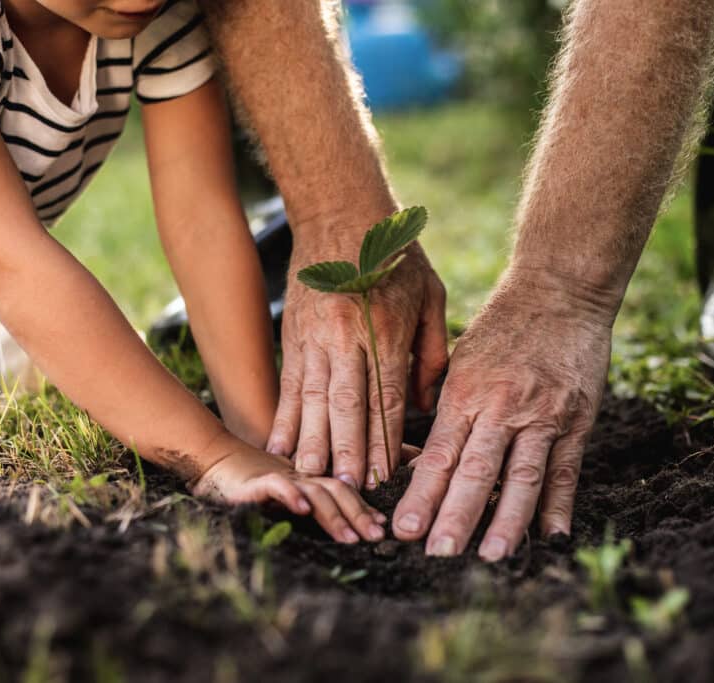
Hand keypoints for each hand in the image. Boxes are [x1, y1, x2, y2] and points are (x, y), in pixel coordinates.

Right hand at [191, 434, 387, 543]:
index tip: (382, 527)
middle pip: (338, 489)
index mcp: (309, 480)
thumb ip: (306, 505)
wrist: (212, 461)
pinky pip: (278, 486)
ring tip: (351, 537)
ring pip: (315, 491)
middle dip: (360, 514)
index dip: (364, 507)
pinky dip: (292, 496)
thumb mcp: (284, 495)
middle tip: (377, 536)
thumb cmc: (248, 484)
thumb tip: (333, 526)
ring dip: (335, 515)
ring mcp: (281, 476)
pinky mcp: (257, 481)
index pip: (343, 489)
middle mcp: (300, 476)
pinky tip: (303, 510)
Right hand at [267, 241, 448, 490]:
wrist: (341, 214)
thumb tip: (427, 402)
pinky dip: (284, 417)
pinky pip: (289, 383)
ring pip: (314, 399)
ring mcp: (316, 336)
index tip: (384, 475)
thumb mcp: (430, 295)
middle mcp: (349, 336)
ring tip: (310, 478)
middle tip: (347, 490)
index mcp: (387, 329)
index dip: (384, 439)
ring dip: (313, 442)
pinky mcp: (293, 335)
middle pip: (348, 404)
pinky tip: (280, 446)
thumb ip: (432, 351)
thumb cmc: (396, 257)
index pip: (387, 396)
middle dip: (347, 451)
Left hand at [392, 269, 615, 559]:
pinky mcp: (577, 419)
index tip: (404, 529)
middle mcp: (502, 406)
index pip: (439, 454)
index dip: (421, 494)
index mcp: (465, 392)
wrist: (558, 292)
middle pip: (476, 471)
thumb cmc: (499, 328)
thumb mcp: (459, 361)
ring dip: (506, 521)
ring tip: (491, 555)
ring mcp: (543, 415)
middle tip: (437, 552)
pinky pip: (566, 469)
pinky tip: (549, 536)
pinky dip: (559, 504)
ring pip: (522, 477)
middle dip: (455, 516)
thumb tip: (420, 461)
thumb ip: (445, 409)